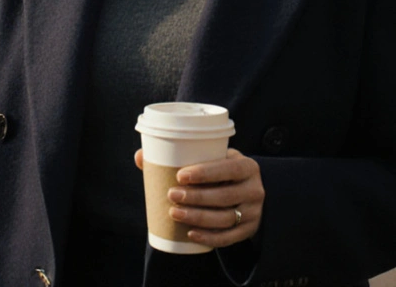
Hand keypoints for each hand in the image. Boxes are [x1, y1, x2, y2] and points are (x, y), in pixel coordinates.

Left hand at [135, 148, 263, 247]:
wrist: (251, 192)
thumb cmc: (224, 173)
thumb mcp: (215, 160)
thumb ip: (182, 156)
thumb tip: (140, 157)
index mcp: (248, 167)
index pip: (228, 169)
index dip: (205, 173)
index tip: (180, 176)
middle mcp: (255, 190)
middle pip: (224, 196)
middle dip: (196, 197)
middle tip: (171, 195)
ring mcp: (253, 213)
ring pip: (225, 218)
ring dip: (198, 217)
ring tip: (174, 213)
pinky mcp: (248, 230)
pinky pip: (229, 238)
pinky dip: (209, 237)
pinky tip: (190, 234)